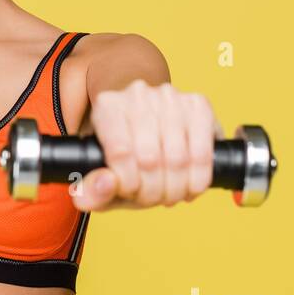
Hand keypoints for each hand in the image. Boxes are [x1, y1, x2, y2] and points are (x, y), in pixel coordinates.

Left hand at [70, 80, 223, 211]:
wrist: (146, 126)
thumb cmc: (123, 157)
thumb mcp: (99, 177)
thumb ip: (91, 190)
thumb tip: (105, 184)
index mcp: (108, 107)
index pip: (121, 153)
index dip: (129, 184)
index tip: (131, 193)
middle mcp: (138, 95)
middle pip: (150, 158)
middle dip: (153, 192)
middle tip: (151, 199)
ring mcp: (170, 97)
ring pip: (178, 158)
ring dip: (176, 189)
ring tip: (169, 195)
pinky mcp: (198, 104)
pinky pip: (202, 153)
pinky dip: (198, 179)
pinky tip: (190, 187)